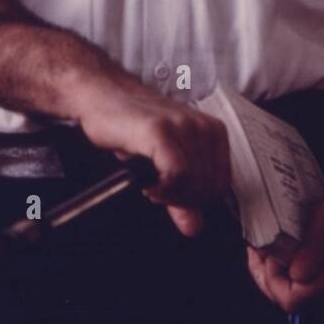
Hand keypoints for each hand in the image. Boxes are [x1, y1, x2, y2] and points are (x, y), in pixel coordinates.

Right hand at [73, 73, 231, 238]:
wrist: (103, 96)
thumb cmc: (133, 126)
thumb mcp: (164, 162)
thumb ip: (182, 194)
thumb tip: (194, 227)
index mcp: (213, 131)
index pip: (221, 185)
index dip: (196, 200)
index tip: (174, 197)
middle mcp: (203, 126)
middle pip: (207, 189)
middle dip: (182, 200)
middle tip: (158, 191)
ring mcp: (183, 126)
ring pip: (194, 185)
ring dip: (170, 195)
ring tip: (151, 184)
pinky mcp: (161, 130)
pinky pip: (177, 175)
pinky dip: (163, 190)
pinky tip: (148, 185)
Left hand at [246, 181, 323, 311]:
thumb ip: (317, 244)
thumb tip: (297, 273)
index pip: (292, 299)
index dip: (270, 278)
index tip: (263, 252)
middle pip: (291, 304)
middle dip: (269, 278)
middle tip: (260, 250)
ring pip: (299, 301)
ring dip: (279, 279)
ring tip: (271, 251)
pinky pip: (310, 294)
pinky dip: (293, 278)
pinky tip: (288, 258)